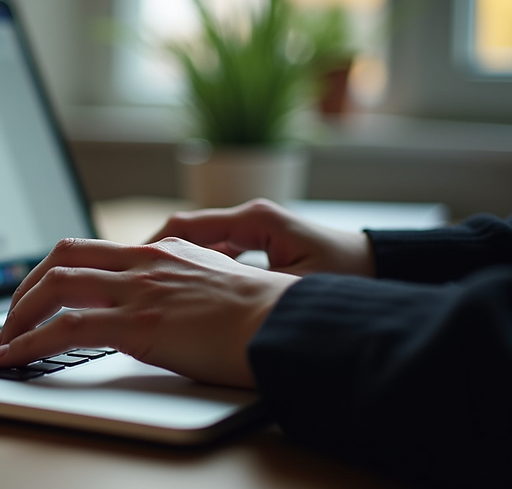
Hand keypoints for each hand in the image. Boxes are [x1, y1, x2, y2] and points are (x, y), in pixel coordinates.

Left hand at [0, 237, 299, 387]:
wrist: (289, 324)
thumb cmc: (264, 314)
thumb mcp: (216, 284)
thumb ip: (179, 285)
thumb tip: (157, 305)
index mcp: (162, 250)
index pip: (90, 250)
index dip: (53, 272)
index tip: (36, 297)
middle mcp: (145, 261)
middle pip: (62, 257)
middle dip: (26, 288)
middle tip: (11, 318)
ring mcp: (140, 288)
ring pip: (56, 286)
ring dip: (19, 314)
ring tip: (4, 341)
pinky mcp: (140, 322)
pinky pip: (67, 327)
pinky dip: (30, 341)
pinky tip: (14, 357)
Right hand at [150, 199, 375, 277]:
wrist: (380, 268)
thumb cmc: (345, 278)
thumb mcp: (294, 288)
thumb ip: (248, 287)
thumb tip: (206, 295)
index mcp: (255, 220)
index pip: (186, 226)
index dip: (152, 247)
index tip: (130, 268)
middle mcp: (250, 217)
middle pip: (186, 232)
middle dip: (156, 256)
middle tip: (132, 283)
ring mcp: (254, 227)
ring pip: (199, 242)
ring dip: (176, 263)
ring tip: (153, 291)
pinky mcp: (259, 241)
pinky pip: (217, 252)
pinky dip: (198, 268)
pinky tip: (189, 293)